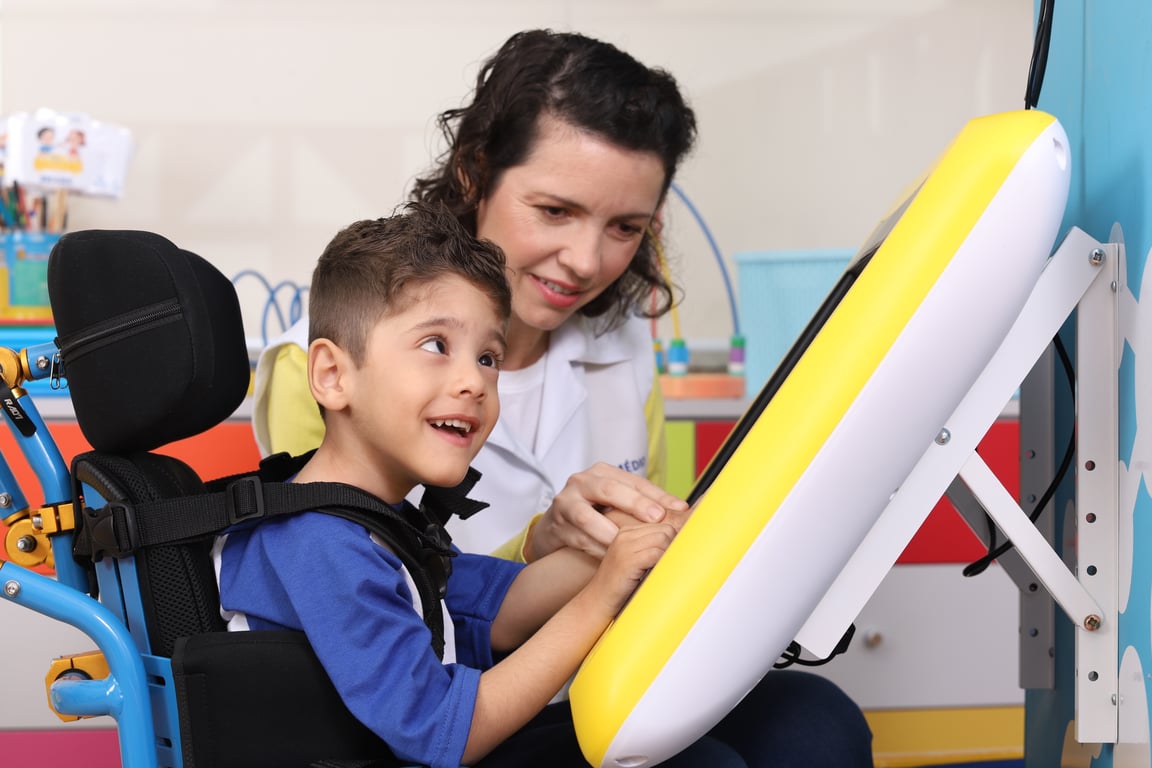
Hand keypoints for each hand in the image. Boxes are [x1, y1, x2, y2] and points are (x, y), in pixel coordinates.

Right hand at [525, 462, 688, 561]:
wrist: (555, 527)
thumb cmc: (595, 513)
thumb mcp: (616, 502)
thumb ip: (643, 503)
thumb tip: (682, 510)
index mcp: (602, 472)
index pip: (633, 481)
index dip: (657, 495)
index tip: (679, 508)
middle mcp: (581, 482)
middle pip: (608, 489)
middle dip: (634, 504)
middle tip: (657, 518)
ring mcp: (566, 503)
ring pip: (587, 517)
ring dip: (610, 532)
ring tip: (629, 542)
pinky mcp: (556, 525)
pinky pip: (579, 538)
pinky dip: (596, 548)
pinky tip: (611, 557)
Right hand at [586, 522, 676, 614]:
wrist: (597, 603)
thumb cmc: (621, 586)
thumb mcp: (636, 560)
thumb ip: (652, 548)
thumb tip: (685, 543)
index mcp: (627, 531)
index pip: (663, 524)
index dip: (674, 542)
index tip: (674, 557)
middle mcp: (624, 534)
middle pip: (666, 530)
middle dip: (674, 548)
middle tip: (669, 567)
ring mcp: (624, 546)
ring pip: (664, 539)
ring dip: (669, 557)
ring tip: (661, 572)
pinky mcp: (627, 560)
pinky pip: (657, 554)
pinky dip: (663, 565)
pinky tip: (657, 576)